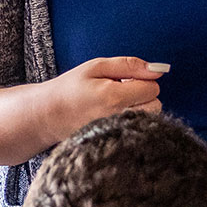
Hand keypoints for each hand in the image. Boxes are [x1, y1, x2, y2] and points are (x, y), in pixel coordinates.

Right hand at [38, 56, 167, 143]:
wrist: (48, 115)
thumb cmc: (70, 88)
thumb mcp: (95, 67)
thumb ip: (128, 65)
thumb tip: (159, 70)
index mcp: (113, 97)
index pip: (152, 88)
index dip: (141, 80)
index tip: (124, 80)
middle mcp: (118, 118)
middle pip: (155, 105)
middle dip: (142, 95)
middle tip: (119, 92)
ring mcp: (117, 133)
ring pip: (149, 118)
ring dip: (139, 109)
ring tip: (116, 105)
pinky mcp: (116, 142)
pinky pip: (139, 130)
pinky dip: (132, 122)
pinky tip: (114, 116)